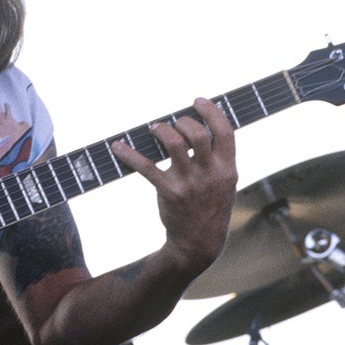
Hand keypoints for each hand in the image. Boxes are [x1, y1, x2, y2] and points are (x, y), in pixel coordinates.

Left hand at [111, 97, 237, 273]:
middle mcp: (210, 174)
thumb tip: (195, 127)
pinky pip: (146, 168)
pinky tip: (117, 146)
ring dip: (162, 131)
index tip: (198, 101)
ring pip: (175, 144)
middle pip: (198, 134)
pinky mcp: (169, 193)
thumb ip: (216, 158)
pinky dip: (129, 154)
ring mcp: (190, 183)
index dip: (212, 112)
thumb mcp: (224, 183)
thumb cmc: (210, 206)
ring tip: (155, 130)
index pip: (226, 132)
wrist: (200, 243)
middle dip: (182, 122)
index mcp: (228, 169)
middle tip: (172, 125)